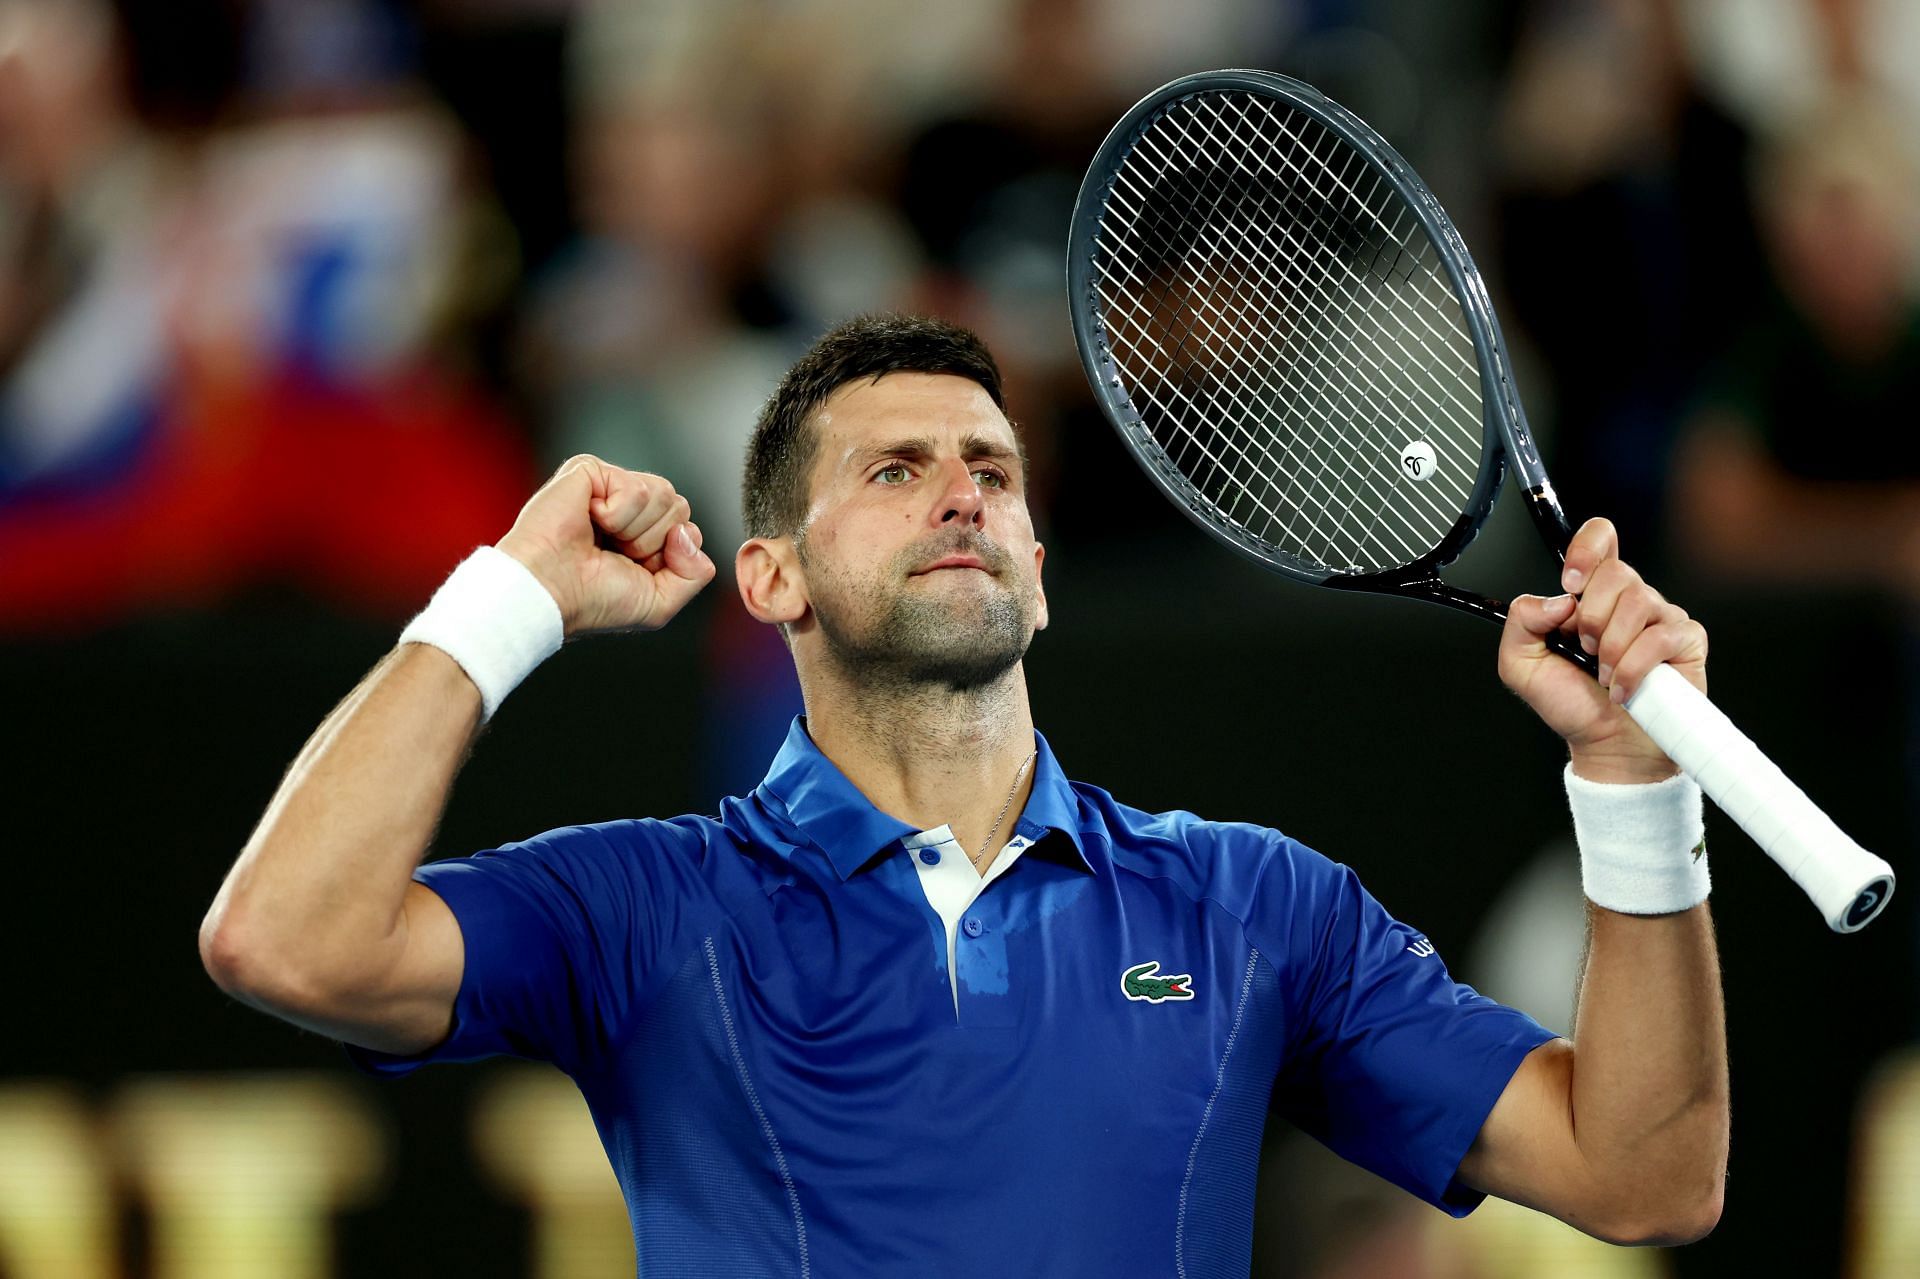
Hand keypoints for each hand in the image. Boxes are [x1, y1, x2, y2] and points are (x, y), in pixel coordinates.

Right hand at [496, 455, 715, 636]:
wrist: (551, 592)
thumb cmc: (594, 600)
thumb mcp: (661, 602)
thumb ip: (695, 574)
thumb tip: (688, 532)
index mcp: (643, 533)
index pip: (687, 527)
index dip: (670, 554)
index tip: (633, 569)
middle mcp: (628, 507)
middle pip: (679, 507)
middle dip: (653, 542)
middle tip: (614, 554)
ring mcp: (609, 486)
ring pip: (664, 494)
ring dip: (635, 530)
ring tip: (601, 538)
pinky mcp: (590, 470)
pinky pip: (636, 489)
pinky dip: (617, 515)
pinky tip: (588, 521)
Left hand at [1498, 518, 1707, 782]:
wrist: (1606, 745)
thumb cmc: (1571, 703)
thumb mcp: (1521, 664)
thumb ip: (1521, 623)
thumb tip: (1557, 600)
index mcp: (1591, 594)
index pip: (1600, 539)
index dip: (1587, 549)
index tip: (1570, 582)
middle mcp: (1629, 598)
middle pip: (1615, 573)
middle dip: (1590, 618)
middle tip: (1584, 651)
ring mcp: (1661, 616)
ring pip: (1637, 602)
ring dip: (1610, 648)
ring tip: (1603, 674)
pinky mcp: (1685, 640)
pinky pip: (1660, 637)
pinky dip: (1633, 668)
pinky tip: (1623, 689)